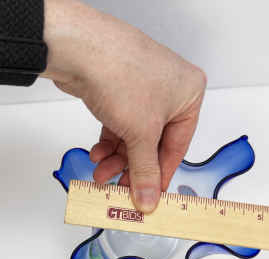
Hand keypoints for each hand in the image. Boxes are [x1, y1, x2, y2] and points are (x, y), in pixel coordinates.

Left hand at [42, 0, 206, 212]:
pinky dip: (108, 142)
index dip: (161, 175)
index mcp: (189, 94)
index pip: (178, 147)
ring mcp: (141, 89)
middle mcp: (168, 90)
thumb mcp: (141, 133)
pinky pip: (119, 124)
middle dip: (133, 168)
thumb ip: (145, 171)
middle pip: (153, 143)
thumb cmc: (121, 75)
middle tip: (121, 189)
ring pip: (133, 136)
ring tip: (102, 173)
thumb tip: (150, 198)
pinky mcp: (118, 90)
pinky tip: (97, 154)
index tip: (150, 196)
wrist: (80, 50)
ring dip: (117, 159)